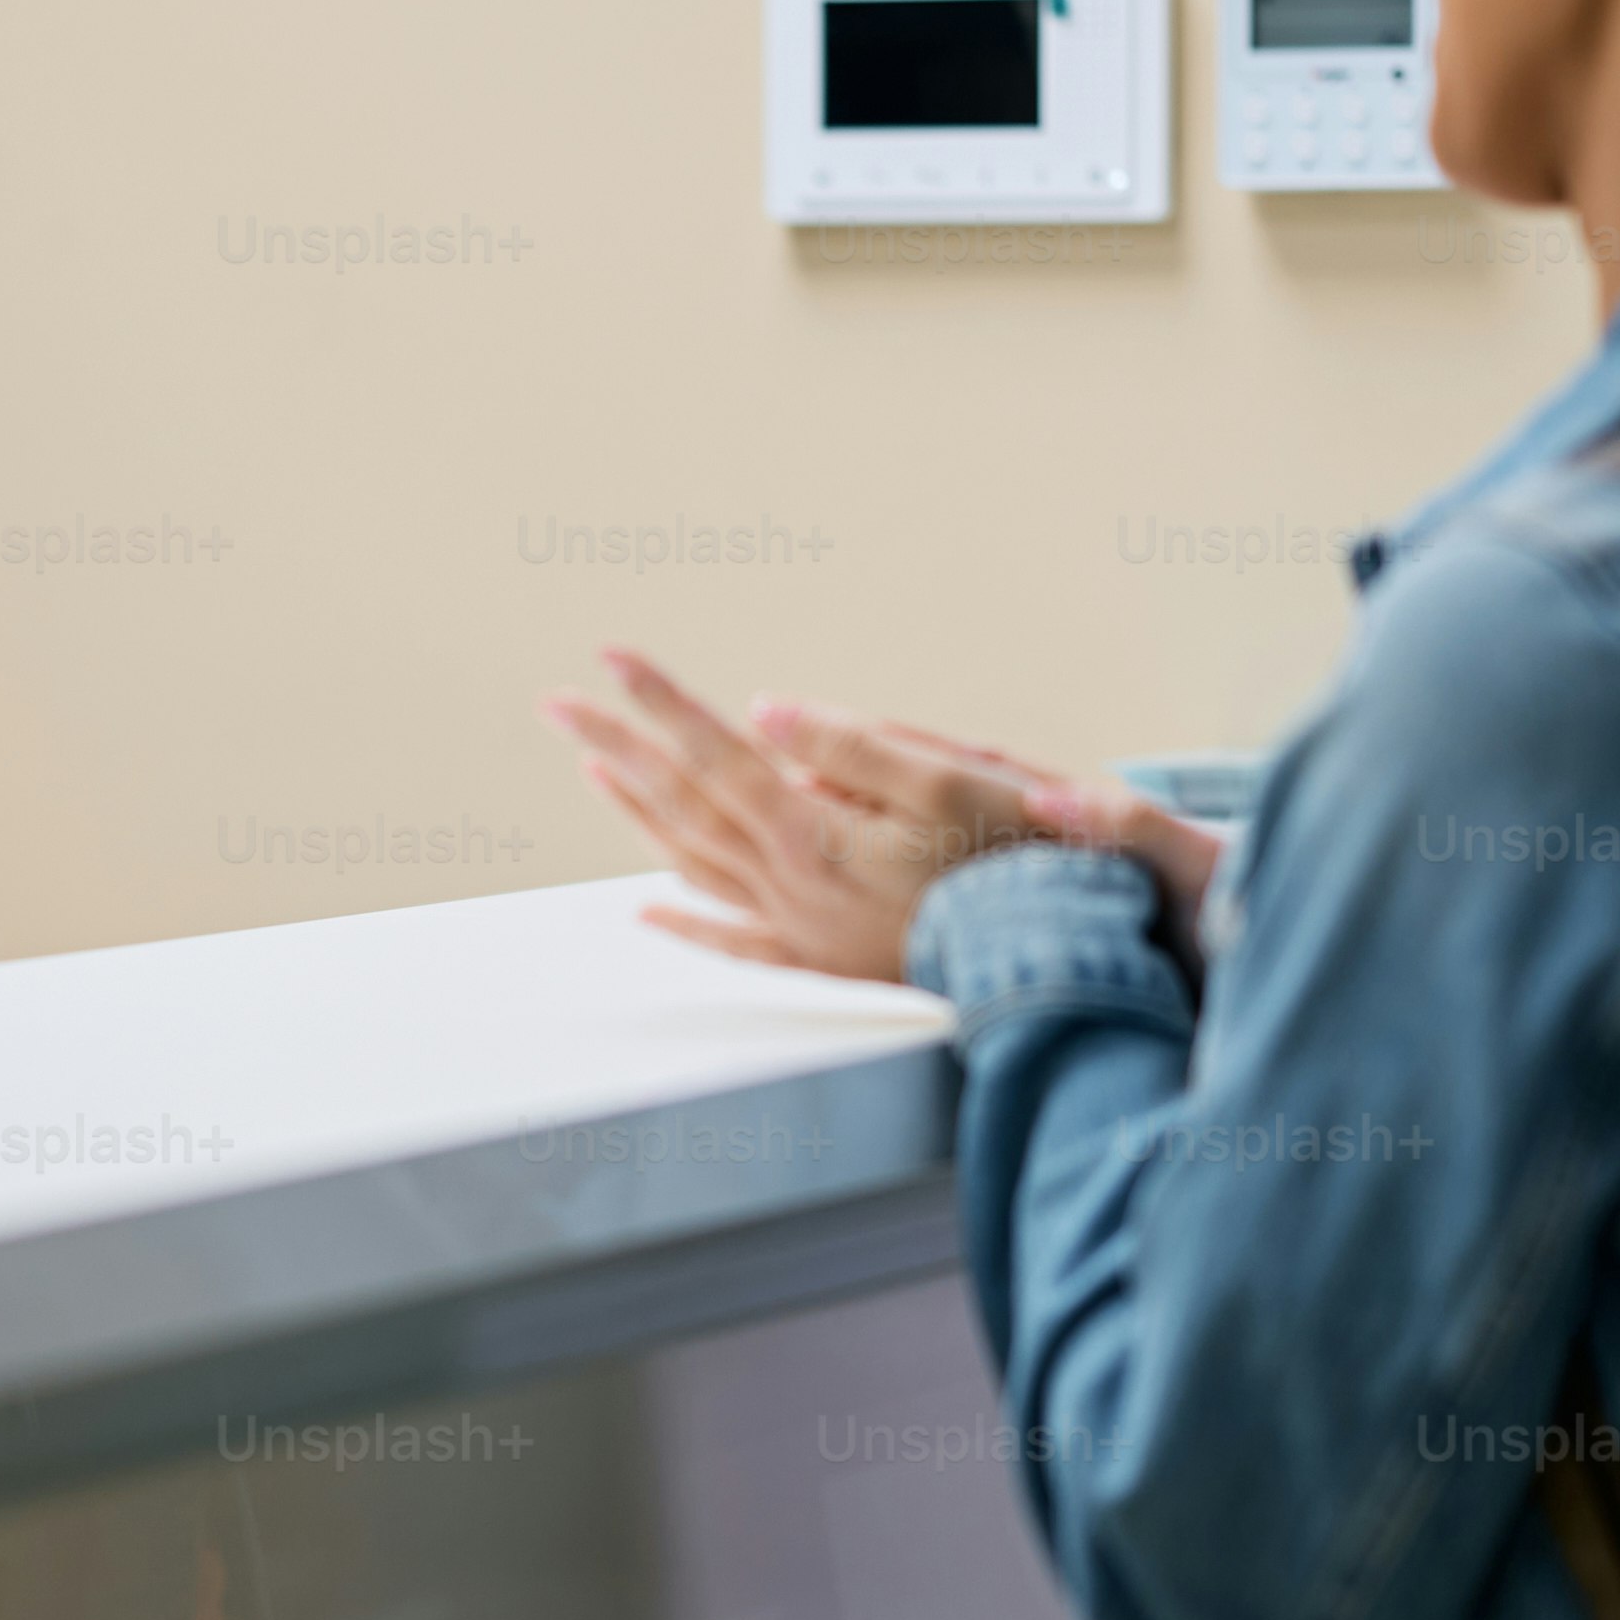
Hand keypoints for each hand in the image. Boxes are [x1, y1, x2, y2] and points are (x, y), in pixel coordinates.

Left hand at [543, 651, 1227, 982]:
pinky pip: (734, 940)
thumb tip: (758, 713)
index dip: (659, 700)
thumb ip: (849, 746)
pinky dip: (684, 921)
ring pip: (696, 863)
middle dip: (618, 747)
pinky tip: (646, 909)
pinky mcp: (827, 963)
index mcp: (815, 833)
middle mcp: (791, 887)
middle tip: (556, 702)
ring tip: (593, 768)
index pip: (715, 750)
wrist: (1064, 964)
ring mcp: (803, 930)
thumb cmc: (1022, 860)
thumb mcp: (949, 782)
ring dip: (640, 813)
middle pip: (685, 804)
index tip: (606, 655)